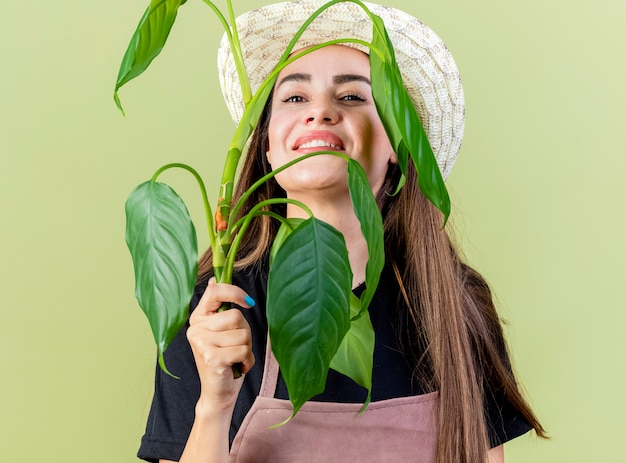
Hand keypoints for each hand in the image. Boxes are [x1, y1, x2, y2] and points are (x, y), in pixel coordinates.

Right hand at [187, 278, 255, 412]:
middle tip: (236, 347)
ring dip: (247, 349)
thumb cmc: (225, 359)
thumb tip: (212, 281)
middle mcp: (195, 328)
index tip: (248, 302)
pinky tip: (236, 367)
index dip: (235, 292)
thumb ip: (220, 308)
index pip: (215, 290)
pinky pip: (243, 350)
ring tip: (235, 358)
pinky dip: (247, 361)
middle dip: (245, 333)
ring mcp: (201, 342)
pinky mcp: (211, 357)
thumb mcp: (223, 331)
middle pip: (237, 316)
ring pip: (242, 334)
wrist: (217, 392)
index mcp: (198, 317)